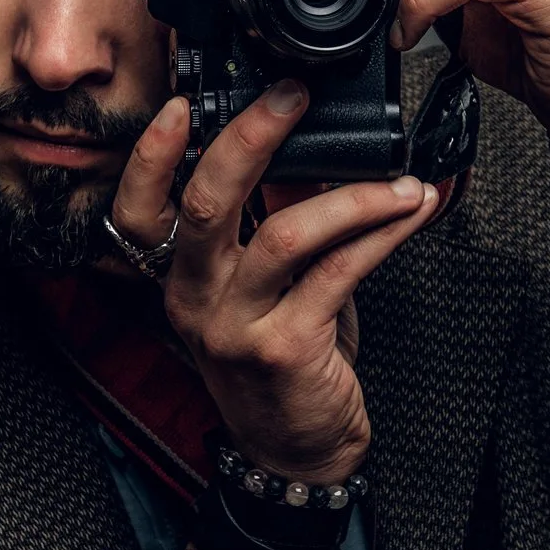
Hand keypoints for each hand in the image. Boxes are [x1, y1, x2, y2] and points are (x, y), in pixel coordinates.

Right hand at [110, 81, 441, 482]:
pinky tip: (410, 213)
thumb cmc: (283, 364)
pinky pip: (338, 272)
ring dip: (353, 196)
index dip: (152, 156)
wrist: (297, 454)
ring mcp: (237, 327)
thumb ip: (270, 223)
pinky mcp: (286, 349)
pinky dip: (381, 234)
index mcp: (181, 279)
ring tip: (398, 181)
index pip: (139, 210)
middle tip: (292, 95)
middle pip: (208, 203)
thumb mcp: (264, 290)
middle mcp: (197, 300)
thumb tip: (302, 152)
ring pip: (286, 234)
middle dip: (251, 138)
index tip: (179, 103)